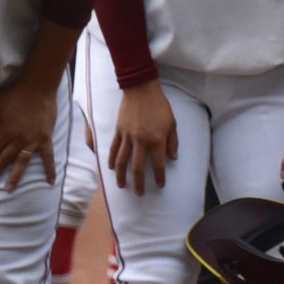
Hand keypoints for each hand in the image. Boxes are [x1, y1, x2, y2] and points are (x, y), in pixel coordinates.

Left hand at [0, 79, 59, 191]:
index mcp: (5, 132)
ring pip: (21, 163)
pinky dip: (49, 169)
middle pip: (4, 160)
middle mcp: (18, 140)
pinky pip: (48, 157)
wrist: (38, 87)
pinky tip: (50, 181)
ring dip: (14, 177)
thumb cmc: (14, 94)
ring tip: (8, 189)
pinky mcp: (45, 139)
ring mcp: (33, 141)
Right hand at [110, 80, 178, 195]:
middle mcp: (141, 141)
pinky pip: (113, 149)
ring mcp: (128, 137)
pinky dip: (111, 160)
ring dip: (121, 176)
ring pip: (121, 161)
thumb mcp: (172, 123)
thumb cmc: (160, 106)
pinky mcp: (118, 131)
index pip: (158, 164)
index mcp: (156, 140)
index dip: (159, 177)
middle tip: (139, 193)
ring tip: (121, 186)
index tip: (160, 185)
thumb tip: (172, 158)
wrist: (141, 89)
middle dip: (138, 183)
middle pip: (137, 168)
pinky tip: (111, 169)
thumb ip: (172, 142)